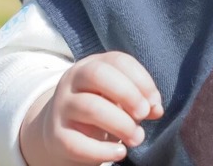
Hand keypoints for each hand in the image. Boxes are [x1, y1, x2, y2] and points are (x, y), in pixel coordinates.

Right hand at [21, 51, 163, 165]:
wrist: (60, 131)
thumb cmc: (99, 109)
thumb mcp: (118, 98)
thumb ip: (139, 99)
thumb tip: (156, 109)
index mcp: (91, 65)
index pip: (118, 60)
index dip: (141, 79)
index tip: (154, 102)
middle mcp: (73, 81)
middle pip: (98, 74)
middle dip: (128, 93)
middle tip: (144, 114)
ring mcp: (62, 106)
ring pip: (90, 107)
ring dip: (121, 123)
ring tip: (138, 138)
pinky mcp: (56, 135)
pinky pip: (77, 143)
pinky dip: (102, 150)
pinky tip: (120, 153)